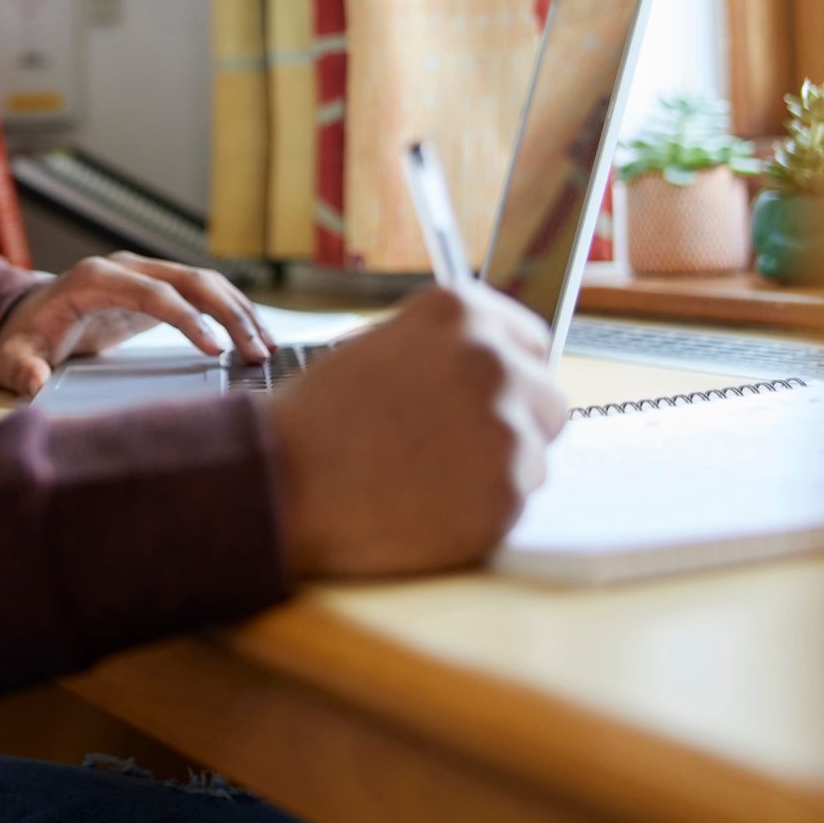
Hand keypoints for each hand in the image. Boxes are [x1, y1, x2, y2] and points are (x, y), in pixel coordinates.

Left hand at [0, 252, 269, 395]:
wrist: (26, 317)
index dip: (186, 318)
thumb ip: (22, 368)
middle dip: (228, 314)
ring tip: (267, 348)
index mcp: (93, 279)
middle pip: (189, 280)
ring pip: (203, 282)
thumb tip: (35, 381)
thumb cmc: (23, 338)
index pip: (152, 292)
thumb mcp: (13, 357)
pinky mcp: (156, 288)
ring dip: (239, 311)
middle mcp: (124, 267)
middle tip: (256, 353)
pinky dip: (231, 311)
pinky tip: (253, 336)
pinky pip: (202, 293)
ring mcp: (143, 273)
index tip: (214, 348)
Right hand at [264, 283, 568, 578]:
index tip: (492, 397)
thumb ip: (447, 350)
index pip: (532, 341)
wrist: (277, 479)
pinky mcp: (506, 492)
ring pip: (533, 455)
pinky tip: (428, 504)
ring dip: (495, 470)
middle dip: (511, 424)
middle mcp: (492, 360)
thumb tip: (496, 367)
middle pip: (545, 400)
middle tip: (451, 447)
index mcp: (461, 313)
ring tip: (427, 476)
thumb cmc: (319, 418)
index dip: (510, 374)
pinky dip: (480, 510)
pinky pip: (515, 502)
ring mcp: (505, 428)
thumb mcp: (382, 347)